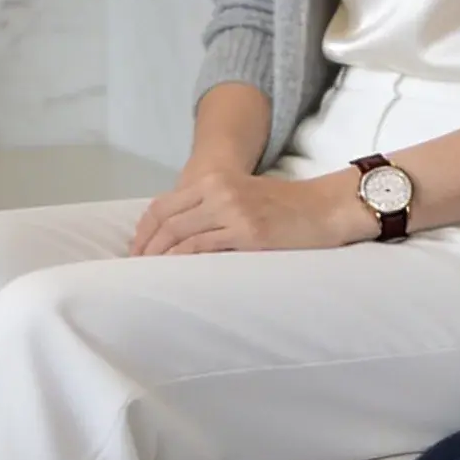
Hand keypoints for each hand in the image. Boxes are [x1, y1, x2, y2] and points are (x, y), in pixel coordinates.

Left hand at [127, 161, 368, 255]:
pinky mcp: (247, 232)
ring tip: (149, 278)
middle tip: (134, 270)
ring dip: (159, 259)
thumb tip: (180, 236)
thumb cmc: (285, 208)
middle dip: (144, 248)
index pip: (162, 206)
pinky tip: (174, 275)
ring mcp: (232, 210)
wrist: (324, 207)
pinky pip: (203, 248)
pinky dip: (182, 262)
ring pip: (179, 236)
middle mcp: (217, 191)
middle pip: (164, 220)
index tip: (134, 252)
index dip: (142, 231)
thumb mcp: (242, 196)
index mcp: (213, 180)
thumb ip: (212, 208)